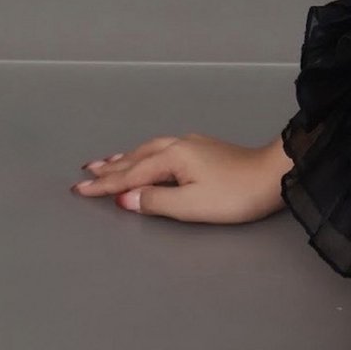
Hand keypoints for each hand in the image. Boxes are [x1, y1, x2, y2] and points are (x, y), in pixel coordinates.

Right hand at [70, 132, 287, 224]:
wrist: (271, 175)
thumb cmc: (234, 194)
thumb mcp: (191, 205)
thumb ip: (155, 201)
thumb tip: (124, 198)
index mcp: (173, 157)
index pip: (130, 175)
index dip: (104, 185)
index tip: (79, 189)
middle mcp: (179, 145)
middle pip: (136, 157)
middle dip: (110, 167)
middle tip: (84, 172)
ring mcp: (192, 144)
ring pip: (148, 150)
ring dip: (125, 158)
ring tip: (106, 163)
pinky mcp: (201, 149)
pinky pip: (160, 150)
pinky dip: (143, 155)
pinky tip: (144, 157)